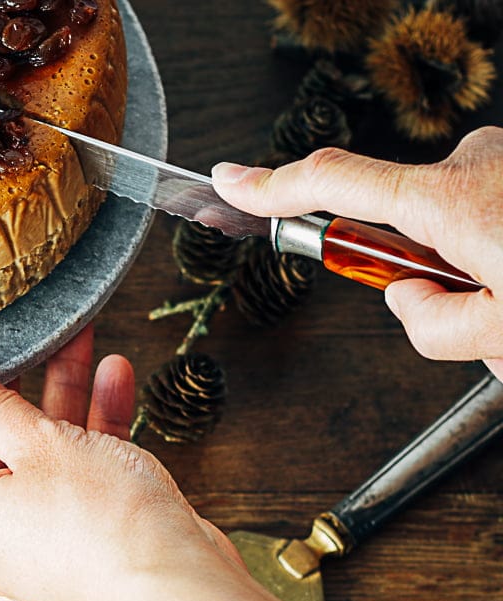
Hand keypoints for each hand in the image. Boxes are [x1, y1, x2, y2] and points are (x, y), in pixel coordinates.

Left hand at [0, 331, 304, 600]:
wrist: (178, 587)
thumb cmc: (101, 523)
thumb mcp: (38, 443)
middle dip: (6, 381)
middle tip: (16, 331)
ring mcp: (36, 530)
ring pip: (36, 449)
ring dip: (58, 392)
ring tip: (76, 335)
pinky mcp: (81, 531)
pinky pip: (75, 470)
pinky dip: (91, 425)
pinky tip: (114, 374)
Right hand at [211, 127, 502, 379]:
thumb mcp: (502, 334)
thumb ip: (433, 327)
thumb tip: (407, 298)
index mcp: (452, 199)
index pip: (333, 183)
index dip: (270, 187)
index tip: (231, 182)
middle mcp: (475, 164)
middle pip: (406, 232)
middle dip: (434, 283)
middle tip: (486, 320)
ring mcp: (501, 161)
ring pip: (458, 236)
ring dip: (485, 281)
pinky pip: (494, 221)